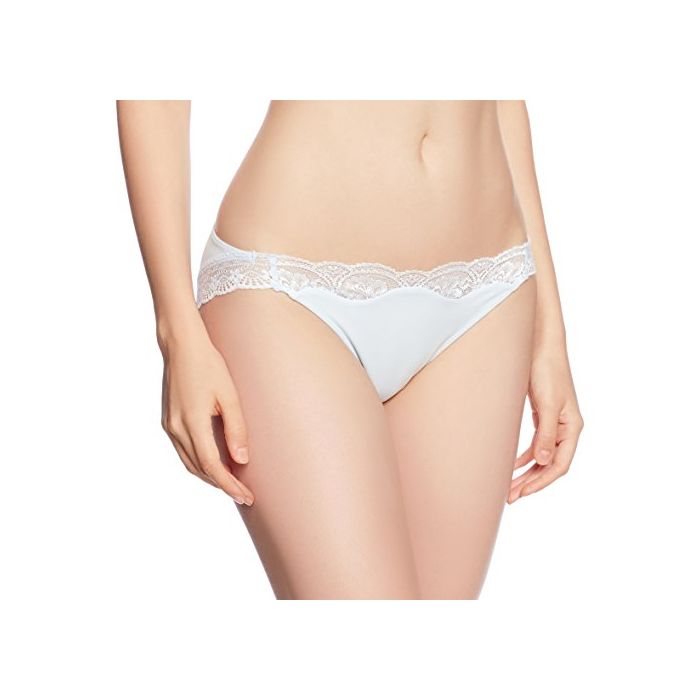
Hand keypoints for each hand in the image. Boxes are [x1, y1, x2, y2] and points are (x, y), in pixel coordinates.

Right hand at [160, 327, 253, 505]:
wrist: (181, 345)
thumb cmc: (209, 365)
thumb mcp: (229, 395)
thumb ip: (236, 428)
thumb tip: (242, 460)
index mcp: (191, 422)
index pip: (211, 466)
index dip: (229, 484)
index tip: (245, 496)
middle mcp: (176, 428)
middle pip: (199, 469)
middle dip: (222, 485)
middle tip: (244, 494)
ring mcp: (169, 425)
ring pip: (189, 462)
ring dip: (210, 476)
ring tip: (232, 483)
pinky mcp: (168, 420)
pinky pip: (184, 451)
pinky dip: (199, 462)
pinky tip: (215, 463)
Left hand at [508, 346, 583, 503]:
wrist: (540, 344)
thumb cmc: (546, 370)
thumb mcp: (547, 403)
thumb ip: (545, 433)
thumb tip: (543, 461)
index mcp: (572, 427)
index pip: (560, 465)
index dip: (542, 481)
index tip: (522, 492)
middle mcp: (566, 427)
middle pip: (550, 464)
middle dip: (531, 482)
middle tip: (510, 496)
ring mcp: (555, 421)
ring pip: (542, 456)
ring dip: (527, 472)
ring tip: (509, 486)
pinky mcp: (543, 414)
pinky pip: (536, 443)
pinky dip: (524, 456)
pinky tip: (511, 464)